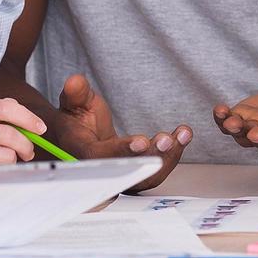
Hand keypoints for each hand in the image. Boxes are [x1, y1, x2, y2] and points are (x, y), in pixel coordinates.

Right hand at [0, 96, 46, 166]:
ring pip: (6, 154)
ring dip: (14, 158)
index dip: (27, 117)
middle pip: (7, 133)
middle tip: (29, 150)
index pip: (4, 108)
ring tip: (8, 157)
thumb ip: (4, 113)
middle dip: (26, 143)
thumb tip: (31, 123)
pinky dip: (4, 168)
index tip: (40, 128)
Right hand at [52, 74, 189, 190]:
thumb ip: (76, 93)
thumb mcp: (73, 102)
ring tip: (182, 135)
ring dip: (167, 157)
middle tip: (166, 140)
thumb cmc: (77, 118)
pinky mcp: (136, 172)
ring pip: (145, 176)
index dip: (122, 151)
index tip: (142, 141)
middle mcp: (103, 169)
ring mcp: (121, 174)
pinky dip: (172, 155)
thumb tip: (75, 81)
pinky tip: (183, 136)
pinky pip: (155, 170)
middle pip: (127, 173)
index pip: (101, 157)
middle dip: (149, 157)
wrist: (80, 136)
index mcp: (83, 152)